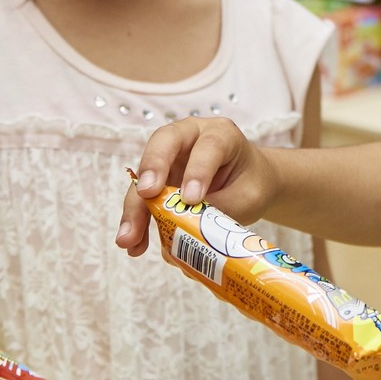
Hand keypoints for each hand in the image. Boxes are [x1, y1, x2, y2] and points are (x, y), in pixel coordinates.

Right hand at [115, 117, 275, 255]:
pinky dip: (138, 223)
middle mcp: (188, 138)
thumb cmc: (251, 183)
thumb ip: (221, 209)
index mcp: (221, 134)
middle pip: (163, 145)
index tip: (191, 198)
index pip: (209, 146)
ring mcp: (169, 159)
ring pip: (146, 177)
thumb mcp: (249, 197)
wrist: (250, 182)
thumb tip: (184, 238)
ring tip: (129, 238)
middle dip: (152, 169)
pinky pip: (143, 200)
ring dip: (135, 208)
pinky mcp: (158, 181)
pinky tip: (136, 245)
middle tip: (146, 195)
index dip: (198, 170)